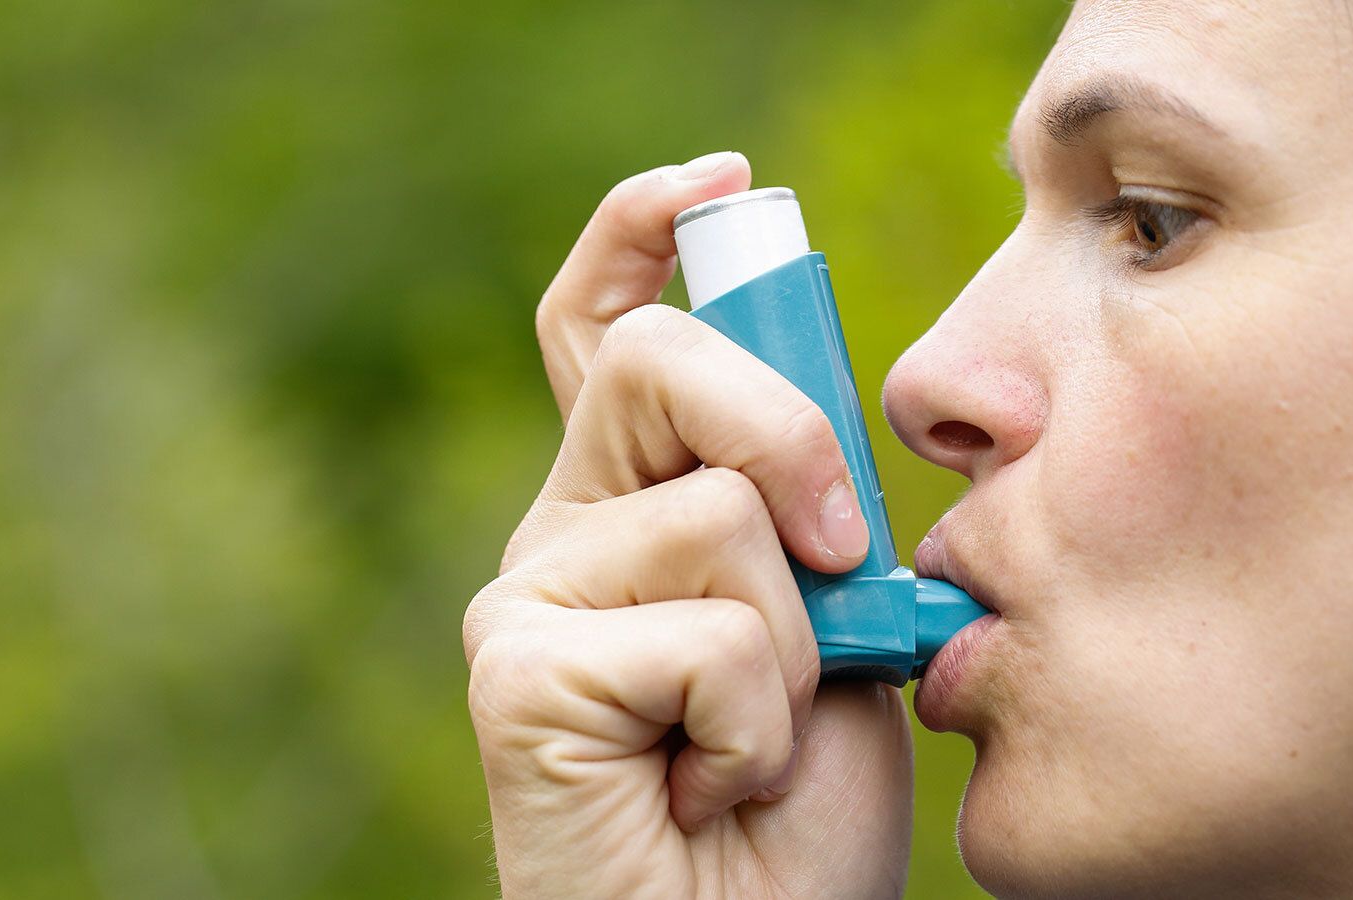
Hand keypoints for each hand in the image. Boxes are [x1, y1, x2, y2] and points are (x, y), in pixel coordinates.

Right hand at [464, 152, 912, 898]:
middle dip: (783, 432)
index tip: (717, 183)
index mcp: (630, 510)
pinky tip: (705, 792)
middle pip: (659, 357)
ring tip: (748, 747)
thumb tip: (807, 446)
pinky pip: (703, 635)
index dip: (640, 230)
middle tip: (837, 555)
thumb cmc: (792, 817)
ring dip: (791, 650)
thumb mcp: (831, 628)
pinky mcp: (515, 674)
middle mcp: (562, 534)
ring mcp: (525, 599)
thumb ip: (798, 518)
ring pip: (714, 516)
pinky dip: (753, 729)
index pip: (605, 330)